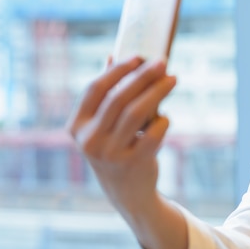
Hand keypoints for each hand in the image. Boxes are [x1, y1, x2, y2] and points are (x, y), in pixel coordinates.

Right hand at [66, 56, 176, 212]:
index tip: (139, 56)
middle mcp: (90, 140)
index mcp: (76, 126)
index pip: (95, 89)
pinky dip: (163, 120)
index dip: (118, 70)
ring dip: (158, 92)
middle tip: (162, 62)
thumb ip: (106, 94)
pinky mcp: (134, 163)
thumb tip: (113, 57)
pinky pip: (154, 133)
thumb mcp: (103, 125)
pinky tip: (166, 117)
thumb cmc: (116, 147)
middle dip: (142, 76)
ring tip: (173, 79)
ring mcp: (111, 154)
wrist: (127, 192)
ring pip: (137, 113)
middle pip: (118, 98)